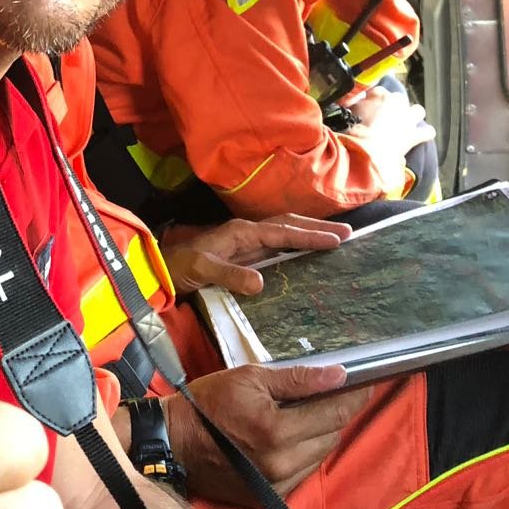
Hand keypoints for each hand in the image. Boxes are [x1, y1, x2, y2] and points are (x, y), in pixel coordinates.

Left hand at [161, 214, 351, 295]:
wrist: (160, 270)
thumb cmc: (180, 267)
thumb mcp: (202, 269)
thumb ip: (230, 275)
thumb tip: (261, 282)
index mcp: (241, 232)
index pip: (283, 232)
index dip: (310, 236)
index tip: (336, 240)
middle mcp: (247, 233)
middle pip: (288, 226)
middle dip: (317, 229)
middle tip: (347, 234)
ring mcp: (246, 243)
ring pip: (284, 233)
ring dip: (308, 234)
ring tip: (334, 239)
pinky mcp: (243, 255)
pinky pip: (276, 247)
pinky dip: (294, 246)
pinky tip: (305, 255)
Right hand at [163, 363, 369, 505]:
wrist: (175, 443)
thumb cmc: (209, 403)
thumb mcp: (250, 378)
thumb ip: (297, 379)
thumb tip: (339, 375)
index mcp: (277, 430)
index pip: (333, 412)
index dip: (354, 396)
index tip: (367, 382)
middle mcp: (283, 463)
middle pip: (332, 435)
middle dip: (336, 412)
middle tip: (333, 393)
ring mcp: (278, 485)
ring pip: (321, 455)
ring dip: (321, 434)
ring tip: (308, 414)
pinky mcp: (272, 499)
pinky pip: (304, 471)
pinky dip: (305, 452)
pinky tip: (291, 437)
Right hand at [346, 85, 434, 178]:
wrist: (365, 151)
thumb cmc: (352, 132)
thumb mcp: (346, 112)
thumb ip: (353, 104)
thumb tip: (354, 102)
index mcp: (378, 94)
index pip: (377, 92)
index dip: (372, 102)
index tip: (367, 110)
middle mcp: (396, 101)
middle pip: (398, 99)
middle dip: (394, 108)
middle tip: (384, 119)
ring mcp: (408, 117)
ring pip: (417, 110)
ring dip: (412, 116)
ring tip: (405, 125)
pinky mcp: (415, 135)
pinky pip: (427, 131)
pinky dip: (424, 134)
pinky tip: (421, 137)